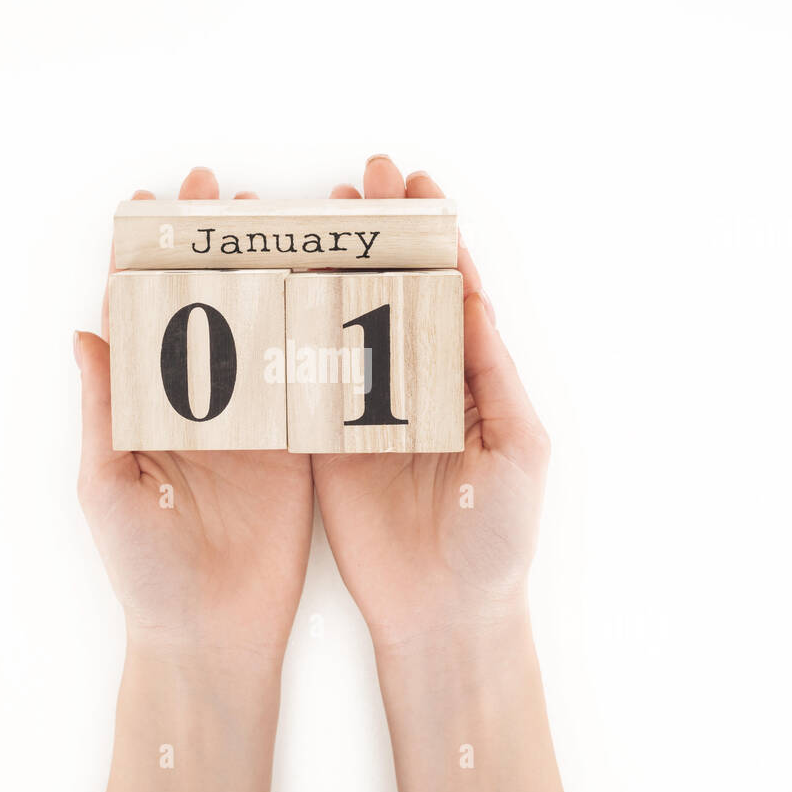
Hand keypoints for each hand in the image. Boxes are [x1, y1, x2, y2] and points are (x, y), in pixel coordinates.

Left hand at [76, 167, 312, 791]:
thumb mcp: (109, 485)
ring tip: (283, 219)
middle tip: (228, 190)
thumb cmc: (145, 569)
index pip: (139, 313)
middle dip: (213, 243)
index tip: (153, 201)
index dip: (143, 255)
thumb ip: (104, 408)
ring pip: (260, 326)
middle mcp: (196, 401)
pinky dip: (315, 328)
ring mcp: (248, 418)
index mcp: (143, 404)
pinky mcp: (294, 442)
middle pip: (205, 302)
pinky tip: (328, 282)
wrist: (211, 634)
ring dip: (269, 269)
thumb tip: (85, 330)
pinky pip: (306, 375)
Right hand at [313, 156, 561, 791]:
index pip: (449, 288)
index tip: (415, 181)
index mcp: (467, 378)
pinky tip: (273, 286)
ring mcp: (364, 408)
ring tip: (313, 215)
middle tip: (363, 178)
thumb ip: (492, 372)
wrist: (444, 613)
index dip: (434, 233)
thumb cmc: (497, 537)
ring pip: (341, 321)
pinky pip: (301, 377)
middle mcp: (413, 383)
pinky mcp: (322, 441)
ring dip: (329, 266)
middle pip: (391, 289)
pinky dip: (287, 331)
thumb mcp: (518, 449)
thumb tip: (472, 291)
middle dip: (379, 233)